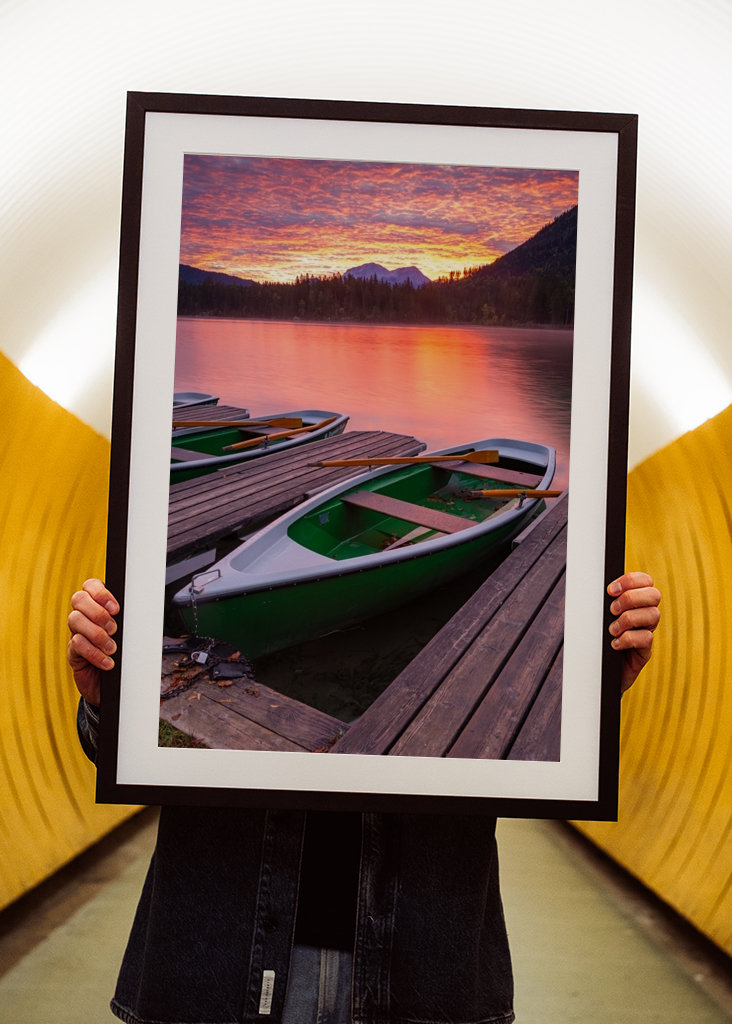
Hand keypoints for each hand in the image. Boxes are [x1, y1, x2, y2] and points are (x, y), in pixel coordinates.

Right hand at [67, 579, 119, 705]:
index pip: (90, 585)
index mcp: (98, 606)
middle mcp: (84, 616)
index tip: (116, 608)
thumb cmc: (125, 655)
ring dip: (97, 634)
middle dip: (98, 612)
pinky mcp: (73, 652)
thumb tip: (142, 610)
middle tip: (114, 629)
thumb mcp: (130, 635)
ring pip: (75, 620)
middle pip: (78, 599)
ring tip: (112, 648)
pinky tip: (107, 662)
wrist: (116, 685)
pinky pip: (77, 644)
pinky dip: (94, 653)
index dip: (100, 592)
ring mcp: (76, 633)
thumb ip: (130, 620)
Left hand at [607, 571, 660, 692]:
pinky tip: (614, 644)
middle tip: (612, 610)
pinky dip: (628, 639)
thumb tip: (589, 586)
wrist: (597, 671)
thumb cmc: (596, 640)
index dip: (631, 580)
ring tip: (612, 630)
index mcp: (635, 602)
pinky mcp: (645, 651)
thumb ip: (601, 602)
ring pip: (653, 615)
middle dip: (630, 598)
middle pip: (654, 595)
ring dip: (628, 619)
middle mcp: (644, 615)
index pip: (645, 581)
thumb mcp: (597, 618)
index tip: (610, 590)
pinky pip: (646, 638)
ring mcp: (646, 632)